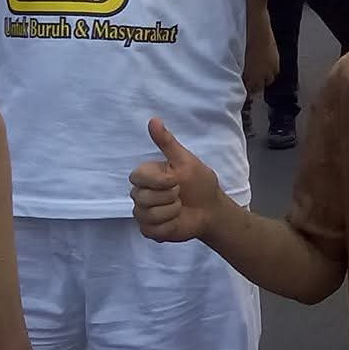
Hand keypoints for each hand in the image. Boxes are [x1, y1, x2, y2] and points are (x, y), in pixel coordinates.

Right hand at [130, 118, 226, 243]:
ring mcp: (143, 213)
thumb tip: (153, 120)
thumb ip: (167, 142)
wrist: (211, 209)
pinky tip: (176, 221)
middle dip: (168, 196)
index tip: (175, 180)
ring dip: (171, 212)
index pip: (136, 177)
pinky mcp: (149, 230)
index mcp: (147, 176)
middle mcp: (141, 193)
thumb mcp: (186, 160)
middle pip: (140, 197)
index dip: (158, 181)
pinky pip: (151, 230)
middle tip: (180, 194)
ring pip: (146, 214)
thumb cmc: (199, 182)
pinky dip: (169, 226)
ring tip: (180, 208)